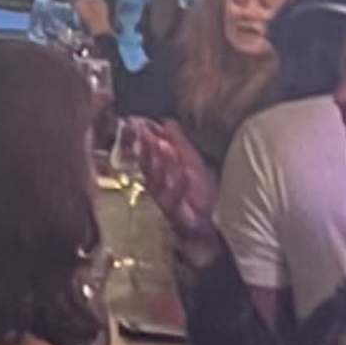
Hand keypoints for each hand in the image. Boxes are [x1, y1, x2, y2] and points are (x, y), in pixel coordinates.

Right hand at [122, 119, 216, 253]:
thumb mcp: (190, 160)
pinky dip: (179, 184)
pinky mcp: (173, 211)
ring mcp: (164, 198)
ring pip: (157, 180)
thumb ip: (179, 142)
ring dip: (159, 163)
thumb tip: (166, 121)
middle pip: (146, 164)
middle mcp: (157, 183)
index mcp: (159, 170)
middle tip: (142, 131)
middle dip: (145, 147)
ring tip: (162, 146)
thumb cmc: (196, 192)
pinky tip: (184, 172)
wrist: (206, 223)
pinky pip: (174, 197)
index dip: (143, 138)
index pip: (146, 151)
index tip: (139, 122)